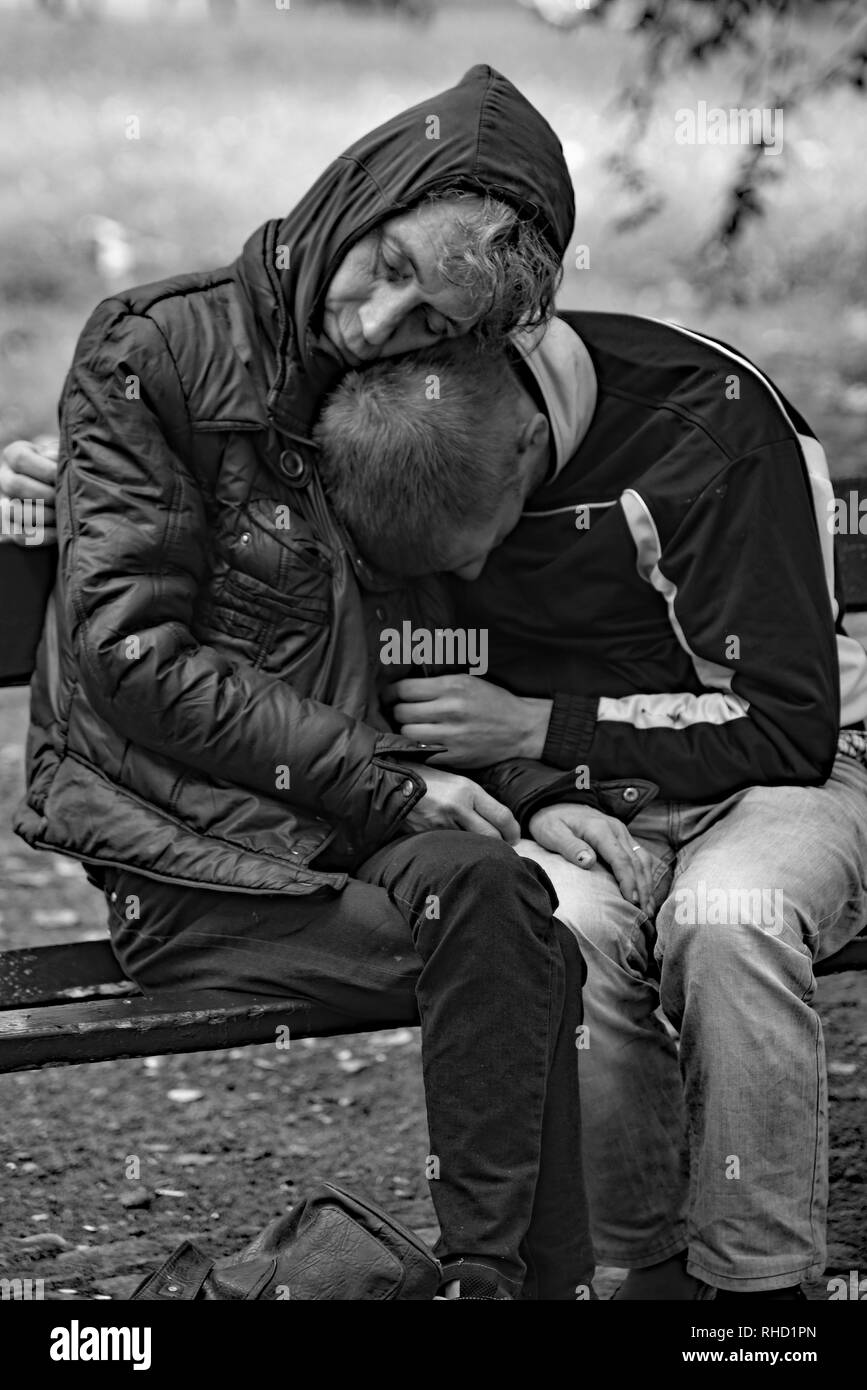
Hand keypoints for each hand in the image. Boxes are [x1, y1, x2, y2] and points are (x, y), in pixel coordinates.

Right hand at [0, 437, 58, 545]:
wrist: (67, 490)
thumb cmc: (68, 470)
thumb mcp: (64, 458)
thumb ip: (62, 458)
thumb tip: (64, 464)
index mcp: (15, 455)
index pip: (20, 459)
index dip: (45, 469)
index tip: (64, 477)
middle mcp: (6, 478)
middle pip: (15, 485)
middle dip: (46, 494)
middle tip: (66, 500)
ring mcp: (6, 503)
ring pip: (14, 511)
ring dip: (43, 515)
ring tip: (64, 516)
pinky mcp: (12, 527)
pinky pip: (20, 536)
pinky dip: (42, 536)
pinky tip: (60, 533)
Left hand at [386, 675, 550, 766]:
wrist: (522, 728)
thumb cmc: (493, 701)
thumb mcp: (468, 680)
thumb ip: (437, 682)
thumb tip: (404, 684)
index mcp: (452, 686)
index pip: (404, 689)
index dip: (391, 693)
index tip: (389, 696)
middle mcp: (450, 710)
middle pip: (402, 712)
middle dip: (398, 712)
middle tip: (402, 713)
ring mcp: (452, 735)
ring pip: (408, 734)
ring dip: (406, 731)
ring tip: (413, 727)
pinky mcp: (454, 756)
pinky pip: (422, 752)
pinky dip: (418, 748)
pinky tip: (424, 742)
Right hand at [404, 766, 519, 841]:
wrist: (394, 782)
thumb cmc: (430, 781)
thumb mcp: (458, 783)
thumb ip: (478, 802)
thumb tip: (500, 822)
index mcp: (468, 790)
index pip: (502, 816)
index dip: (513, 831)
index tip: (515, 838)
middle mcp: (457, 806)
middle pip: (491, 836)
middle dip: (501, 844)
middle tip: (502, 846)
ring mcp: (441, 823)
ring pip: (472, 845)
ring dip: (478, 849)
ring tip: (479, 847)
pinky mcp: (427, 835)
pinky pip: (451, 847)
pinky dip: (458, 850)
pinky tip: (458, 847)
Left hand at [528, 803, 654, 913]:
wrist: (555, 803)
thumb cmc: (550, 822)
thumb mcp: (552, 833)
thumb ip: (569, 847)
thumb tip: (588, 862)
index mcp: (599, 829)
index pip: (620, 858)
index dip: (628, 881)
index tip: (631, 901)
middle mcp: (616, 829)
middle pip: (636, 862)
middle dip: (642, 888)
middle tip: (644, 913)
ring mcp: (622, 832)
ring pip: (642, 860)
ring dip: (647, 884)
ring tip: (648, 909)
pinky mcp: (623, 837)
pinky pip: (640, 856)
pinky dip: (645, 875)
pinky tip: (646, 892)